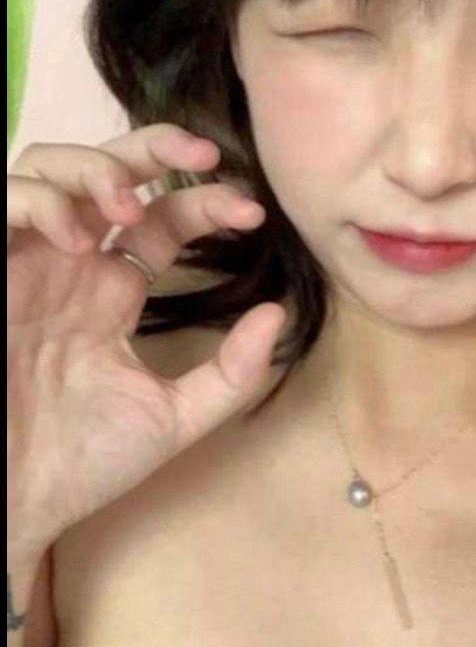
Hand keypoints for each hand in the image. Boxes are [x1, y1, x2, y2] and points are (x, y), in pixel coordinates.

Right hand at [8, 124, 286, 561]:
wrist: (17, 500)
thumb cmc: (83, 464)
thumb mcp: (173, 418)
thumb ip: (229, 373)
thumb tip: (277, 314)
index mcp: (114, 291)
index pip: (164, 218)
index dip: (206, 201)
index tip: (250, 212)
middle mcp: (71, 264)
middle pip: (108, 169)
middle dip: (155, 146)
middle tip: (202, 155)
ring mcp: (27, 262)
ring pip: (51, 167)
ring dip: (95, 170)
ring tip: (128, 209)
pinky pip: (3, 200)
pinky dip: (42, 201)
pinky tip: (78, 236)